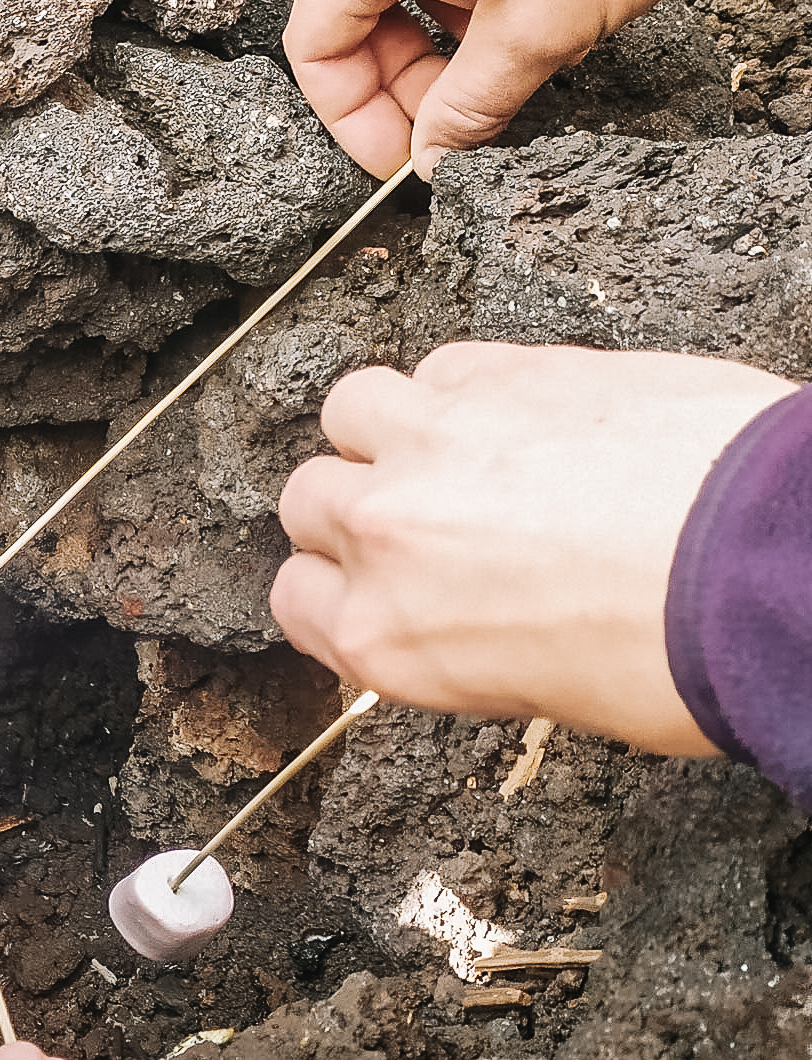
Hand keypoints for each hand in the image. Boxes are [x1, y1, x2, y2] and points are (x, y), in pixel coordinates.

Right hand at [271, 342, 797, 747]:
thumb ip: (465, 647)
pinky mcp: (502, 372)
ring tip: (450, 447)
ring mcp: (435, 442)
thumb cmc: (678, 656)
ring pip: (352, 408)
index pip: (296, 600)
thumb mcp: (545, 695)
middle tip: (421, 518)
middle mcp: (385, 534)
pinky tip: (515, 410)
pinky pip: (440, 364)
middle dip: (353, 506)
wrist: (763, 563)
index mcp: (386, 638)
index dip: (334, 588)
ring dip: (387, 427)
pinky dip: (461, 385)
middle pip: (308, 498)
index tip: (366, 585)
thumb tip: (477, 616)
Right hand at [285, 0, 811, 177]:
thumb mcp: (539, 30)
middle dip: (406, 78)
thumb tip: (433, 153)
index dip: (353, 120)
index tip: (403, 158)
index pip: (315, 46)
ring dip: (446, 31)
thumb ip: (469, 106)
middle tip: (460, 126)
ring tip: (517, 60)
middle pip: (357, 7)